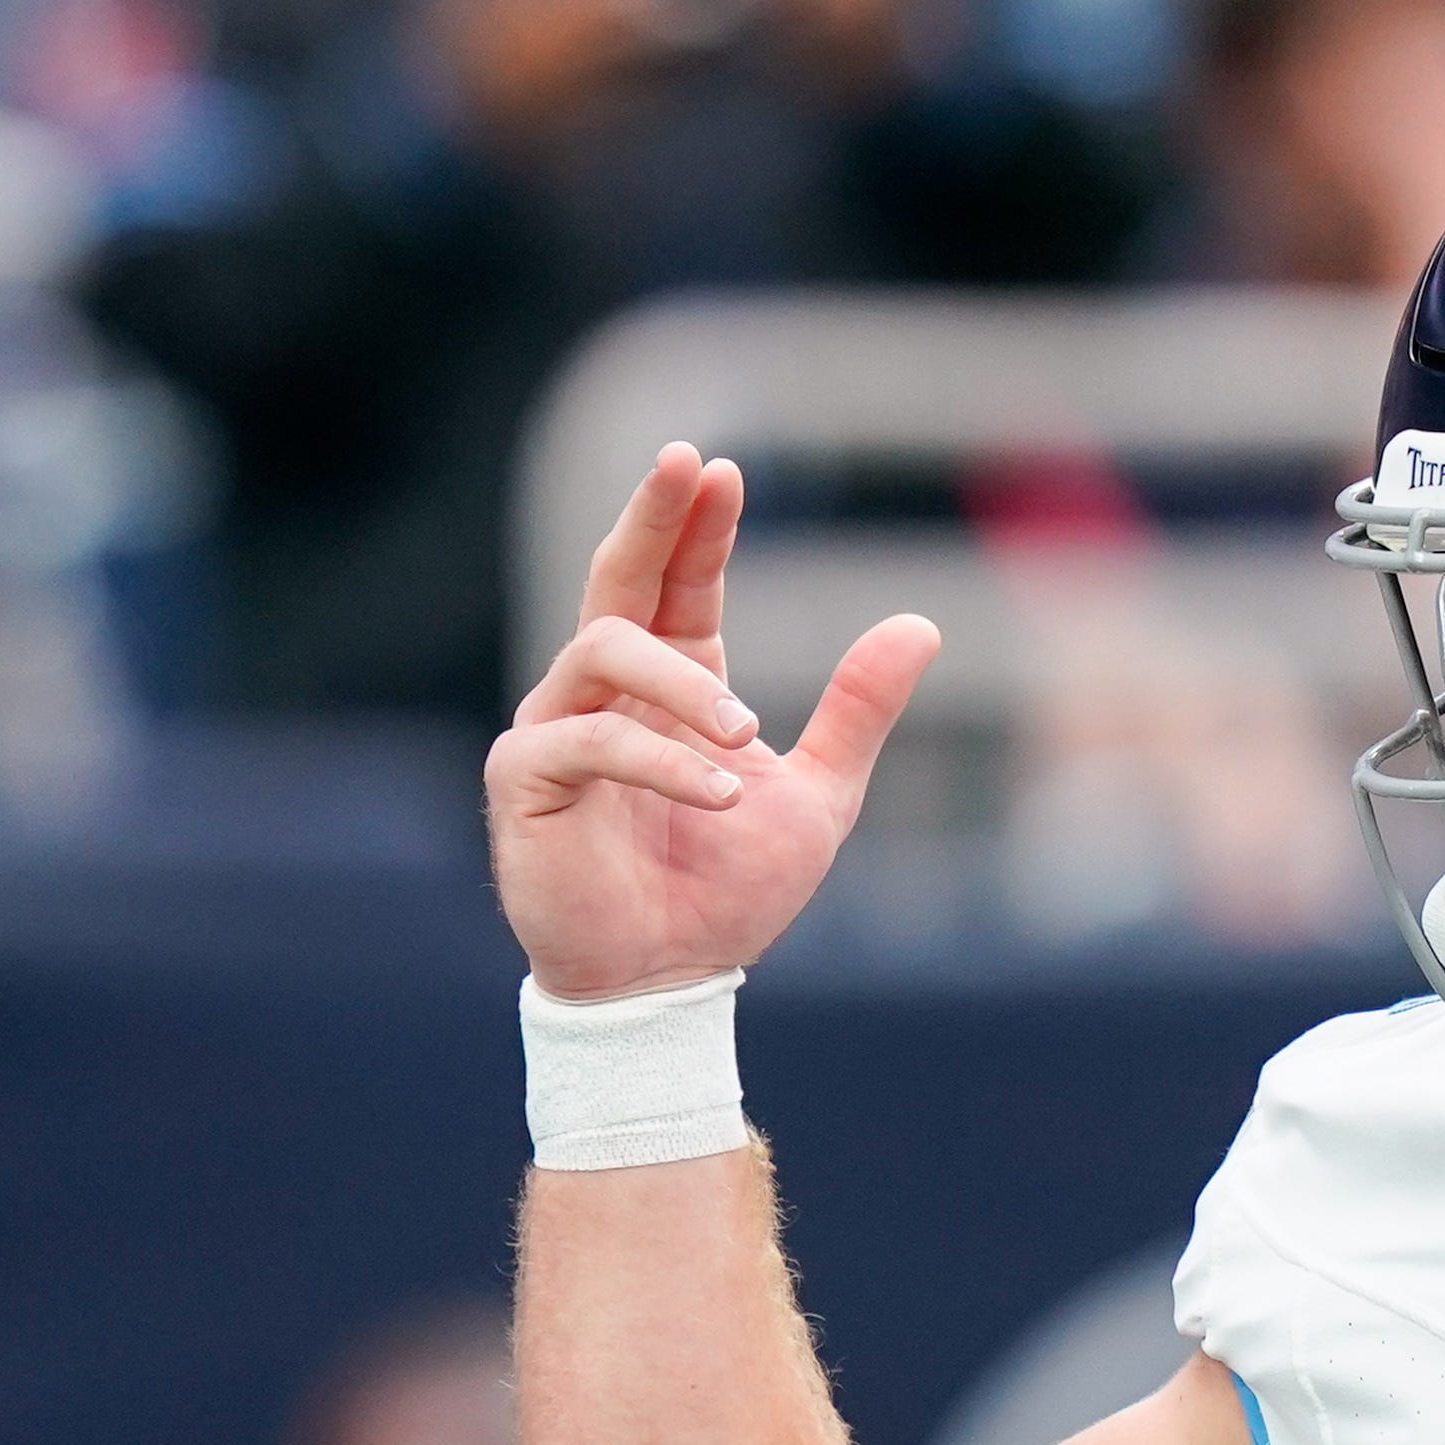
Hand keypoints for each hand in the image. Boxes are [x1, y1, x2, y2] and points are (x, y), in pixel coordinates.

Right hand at [487, 444, 938, 1001]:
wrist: (673, 982)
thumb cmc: (729, 892)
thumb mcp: (819, 795)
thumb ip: (858, 711)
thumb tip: (919, 622)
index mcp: (671, 688)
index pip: (677, 584)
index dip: (695, 527)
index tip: (721, 469)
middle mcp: (604, 694)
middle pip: (617, 580)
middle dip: (652, 519)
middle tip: (686, 462)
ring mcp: (556, 731)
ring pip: (602, 652)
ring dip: (683, 685)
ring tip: (746, 739)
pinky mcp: (525, 781)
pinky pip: (590, 741)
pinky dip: (661, 759)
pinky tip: (721, 793)